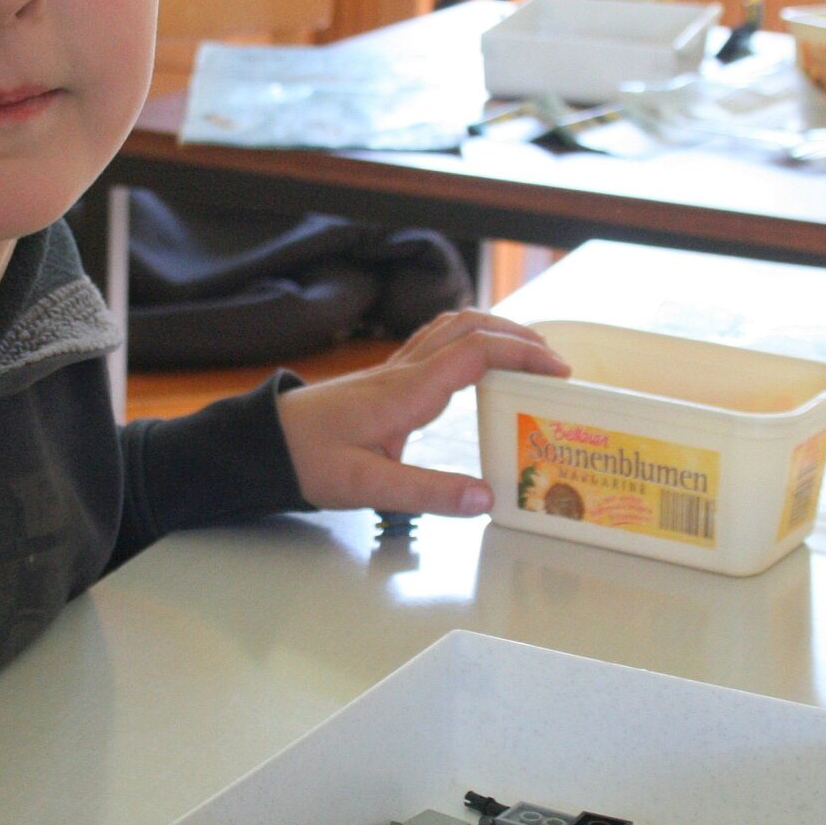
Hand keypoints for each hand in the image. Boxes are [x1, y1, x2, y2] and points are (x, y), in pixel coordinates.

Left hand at [277, 311, 569, 515]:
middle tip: (556, 364)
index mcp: (407, 390)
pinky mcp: (388, 378)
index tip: (559, 372)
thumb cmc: (309, 459)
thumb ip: (427, 492)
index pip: (476, 351)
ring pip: (453, 327)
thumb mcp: (367, 486)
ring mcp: (395, 369)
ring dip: (495, 331)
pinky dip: (470, 340)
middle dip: (519, 337)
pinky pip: (437, 342)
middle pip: (470, 327)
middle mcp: (405, 370)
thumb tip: (487, 497)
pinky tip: (480, 363)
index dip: (522, 355)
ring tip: (529, 357)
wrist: (266, 443)